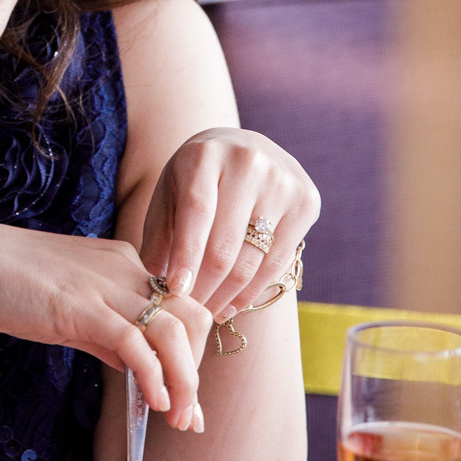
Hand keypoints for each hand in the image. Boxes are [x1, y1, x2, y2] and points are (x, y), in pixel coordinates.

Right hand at [0, 220, 211, 429]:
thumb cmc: (10, 286)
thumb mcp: (72, 307)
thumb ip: (107, 332)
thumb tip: (136, 367)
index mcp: (125, 263)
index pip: (182, 308)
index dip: (192, 355)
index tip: (185, 399)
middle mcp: (126, 269)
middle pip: (193, 317)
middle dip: (196, 371)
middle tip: (187, 417)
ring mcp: (106, 286)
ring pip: (175, 331)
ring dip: (184, 381)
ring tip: (177, 419)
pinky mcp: (82, 306)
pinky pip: (135, 343)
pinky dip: (153, 376)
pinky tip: (152, 403)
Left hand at [137, 129, 318, 324]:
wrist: (243, 148)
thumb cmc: (196, 180)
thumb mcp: (168, 195)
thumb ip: (159, 236)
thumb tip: (154, 285)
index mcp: (205, 154)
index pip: (197, 211)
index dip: (187, 255)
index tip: (175, 292)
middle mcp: (248, 162)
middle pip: (225, 244)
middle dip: (203, 288)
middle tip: (187, 312)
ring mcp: (282, 181)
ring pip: (252, 260)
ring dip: (226, 296)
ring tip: (207, 312)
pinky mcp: (306, 201)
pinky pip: (277, 263)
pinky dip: (251, 291)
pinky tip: (232, 304)